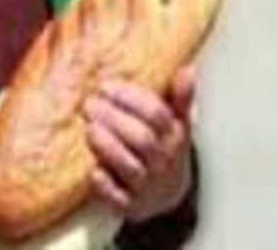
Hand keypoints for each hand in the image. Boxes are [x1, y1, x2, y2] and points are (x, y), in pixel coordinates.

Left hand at [84, 65, 195, 221]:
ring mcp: (146, 185)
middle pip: (142, 139)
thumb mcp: (177, 123)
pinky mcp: (129, 206)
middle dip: (114, 119)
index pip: (157, 114)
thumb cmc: (166, 150)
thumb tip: (188, 69)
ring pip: (129, 167)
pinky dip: (105, 185)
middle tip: (90, 104)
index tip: (106, 86)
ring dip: (107, 147)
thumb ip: (180, 97)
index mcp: (174, 137)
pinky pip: (117, 198)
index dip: (131, 98)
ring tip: (89, 128)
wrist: (167, 195)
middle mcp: (162, 162)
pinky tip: (94, 170)